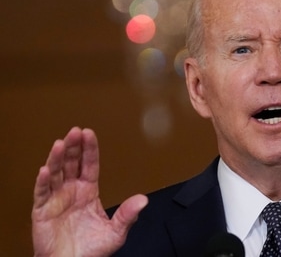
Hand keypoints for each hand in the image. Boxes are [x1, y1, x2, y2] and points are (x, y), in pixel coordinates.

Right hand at [32, 127, 147, 256]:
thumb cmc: (91, 250)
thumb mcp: (115, 232)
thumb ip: (127, 215)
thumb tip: (143, 200)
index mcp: (88, 192)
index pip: (89, 165)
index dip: (89, 150)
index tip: (89, 134)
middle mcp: (71, 192)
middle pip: (71, 163)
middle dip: (74, 147)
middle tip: (75, 131)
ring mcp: (56, 199)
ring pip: (55, 173)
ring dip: (57, 158)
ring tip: (61, 144)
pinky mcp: (42, 211)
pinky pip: (41, 193)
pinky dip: (42, 181)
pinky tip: (46, 169)